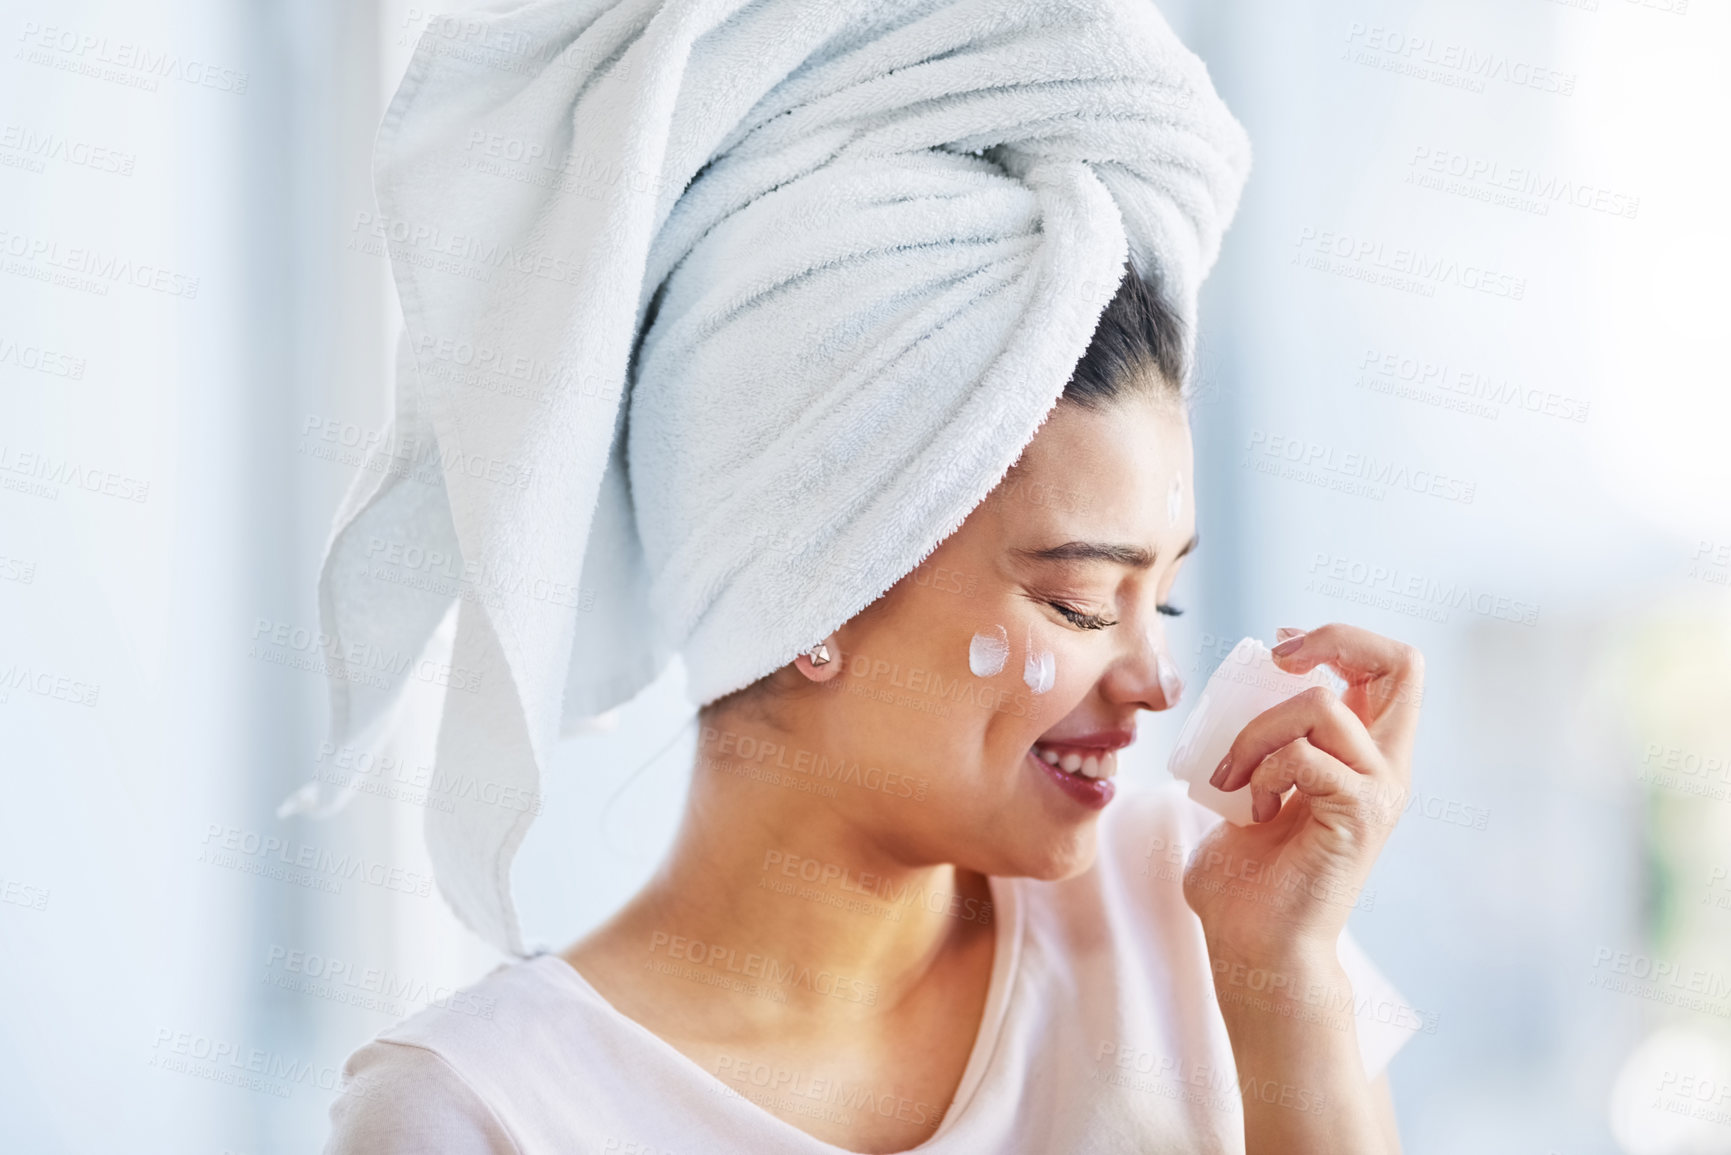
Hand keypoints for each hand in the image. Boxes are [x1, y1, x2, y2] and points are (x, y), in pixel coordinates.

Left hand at [1181, 623, 1423, 965]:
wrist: (1252, 946)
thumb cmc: (1244, 878)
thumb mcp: (1248, 787)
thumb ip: (1259, 742)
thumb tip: (1238, 691)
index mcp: (1362, 754)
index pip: (1389, 667)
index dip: (1337, 639)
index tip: (1279, 649)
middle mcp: (1385, 767)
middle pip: (1403, 664)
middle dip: (1334, 640)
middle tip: (1277, 660)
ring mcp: (1378, 791)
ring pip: (1322, 705)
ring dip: (1257, 731)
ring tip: (1233, 779)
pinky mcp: (1359, 817)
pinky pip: (1306, 757)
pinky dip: (1263, 771)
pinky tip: (1252, 810)